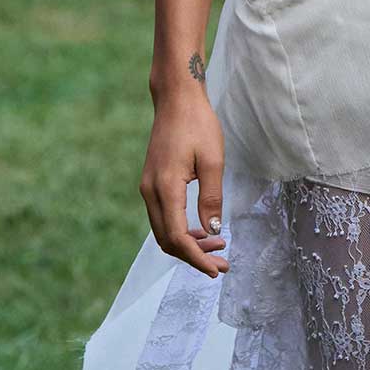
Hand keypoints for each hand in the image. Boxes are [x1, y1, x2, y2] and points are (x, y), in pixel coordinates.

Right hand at [141, 84, 230, 277]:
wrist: (176, 99)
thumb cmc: (197, 124)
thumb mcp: (213, 161)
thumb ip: (211, 198)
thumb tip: (212, 230)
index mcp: (165, 187)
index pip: (177, 237)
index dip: (196, 258)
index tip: (216, 269)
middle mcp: (150, 191)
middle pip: (167, 240)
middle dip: (193, 256)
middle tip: (222, 263)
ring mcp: (148, 187)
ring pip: (163, 231)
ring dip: (188, 244)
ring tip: (217, 245)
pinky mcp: (152, 183)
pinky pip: (163, 217)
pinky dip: (181, 229)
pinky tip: (202, 228)